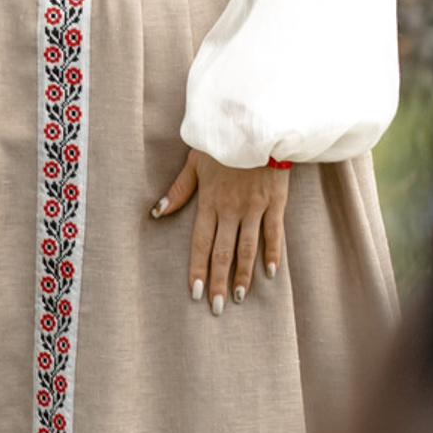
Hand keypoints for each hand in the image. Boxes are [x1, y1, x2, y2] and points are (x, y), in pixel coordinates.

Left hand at [152, 152, 290, 314]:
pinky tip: (271, 273)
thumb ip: (179, 189)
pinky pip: (274, 233)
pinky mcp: (275, 202)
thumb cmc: (224, 141)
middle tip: (218, 308)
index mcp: (210, 201)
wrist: (258, 123)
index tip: (196, 292)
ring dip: (244, 275)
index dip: (198, 269)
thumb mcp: (195, 161)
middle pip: (224, 252)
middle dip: (220, 282)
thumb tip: (157, 212)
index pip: (201, 243)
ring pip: (248, 248)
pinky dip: (273, 253)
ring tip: (240, 298)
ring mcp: (255, 208)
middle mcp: (231, 209)